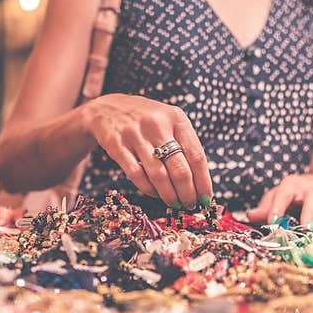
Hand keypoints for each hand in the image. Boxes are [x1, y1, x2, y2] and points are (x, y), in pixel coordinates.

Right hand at [82, 93, 213, 206]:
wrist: (106, 108)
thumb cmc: (146, 120)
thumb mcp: (168, 122)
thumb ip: (183, 145)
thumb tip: (199, 183)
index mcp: (176, 118)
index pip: (196, 155)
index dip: (203, 181)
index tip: (206, 198)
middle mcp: (157, 124)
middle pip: (179, 168)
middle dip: (187, 193)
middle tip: (190, 205)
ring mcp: (135, 134)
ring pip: (159, 175)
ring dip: (169, 195)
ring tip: (175, 204)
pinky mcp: (116, 145)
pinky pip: (136, 175)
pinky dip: (148, 189)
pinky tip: (155, 193)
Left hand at [246, 173, 312, 232]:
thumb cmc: (291, 195)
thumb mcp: (276, 196)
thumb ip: (265, 207)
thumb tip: (251, 216)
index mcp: (292, 185)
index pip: (284, 194)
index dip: (278, 207)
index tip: (272, 221)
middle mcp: (311, 189)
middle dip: (309, 217)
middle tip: (305, 231)